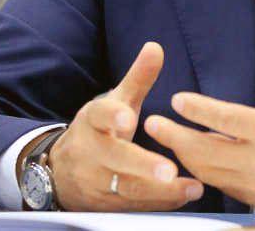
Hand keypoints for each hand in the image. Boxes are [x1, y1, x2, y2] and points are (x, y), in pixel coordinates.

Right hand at [45, 42, 204, 210]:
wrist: (61, 172)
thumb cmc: (100, 131)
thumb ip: (137, 79)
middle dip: (142, 165)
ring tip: (193, 187)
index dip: (113, 117)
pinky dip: (159, 203)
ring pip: (127, 189)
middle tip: (169, 170)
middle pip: (115, 159)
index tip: (128, 118)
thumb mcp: (115, 103)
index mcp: (94, 121)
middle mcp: (92, 153)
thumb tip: (156, 47)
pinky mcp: (105, 206)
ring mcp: (96, 182)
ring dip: (160, 191)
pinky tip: (185, 197)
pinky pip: (134, 207)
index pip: (100, 115)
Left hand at [143, 34, 254, 211]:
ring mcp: (254, 182)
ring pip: (208, 171)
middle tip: (152, 123)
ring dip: (183, 155)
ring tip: (163, 138)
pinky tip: (187, 158)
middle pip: (207, 150)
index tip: (176, 99)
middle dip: (176, 137)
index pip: (228, 119)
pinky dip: (200, 171)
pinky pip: (218, 184)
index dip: (200, 110)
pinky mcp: (254, 196)